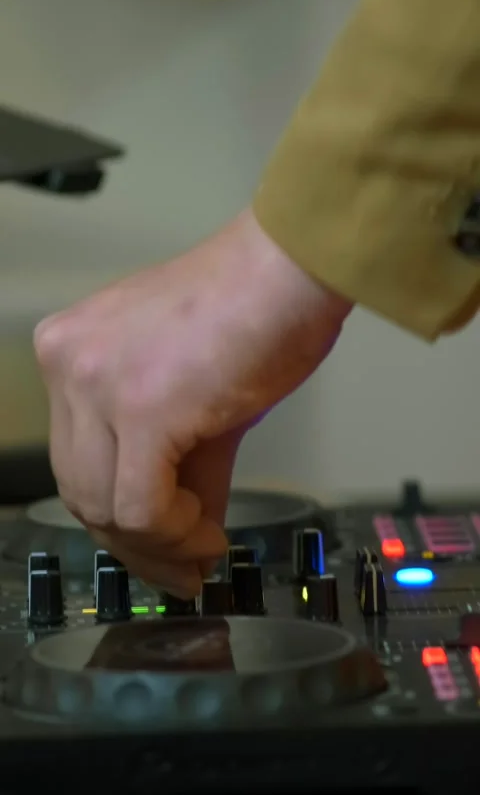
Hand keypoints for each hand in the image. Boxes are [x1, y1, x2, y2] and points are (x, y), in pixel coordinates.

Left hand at [34, 208, 350, 596]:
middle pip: (81, 490)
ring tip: (204, 549)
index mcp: (72, 351)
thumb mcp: (195, 399)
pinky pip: (140, 507)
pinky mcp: (140, 406)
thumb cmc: (253, 311)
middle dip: (135, 545)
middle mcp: (69, 361)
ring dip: (159, 545)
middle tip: (182, 569)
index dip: (119, 522)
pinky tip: (207, 534)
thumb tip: (182, 536)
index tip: (160, 552)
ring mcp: (97, 381)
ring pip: (104, 507)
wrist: (290, 271)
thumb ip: (179, 469)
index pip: (77, 462)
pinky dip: (175, 535)